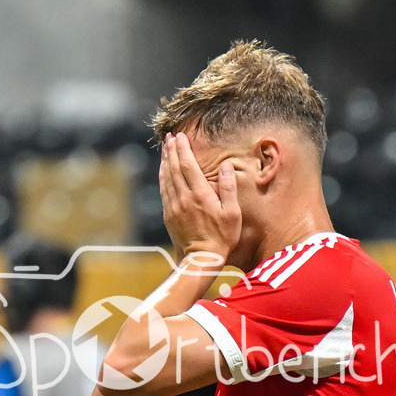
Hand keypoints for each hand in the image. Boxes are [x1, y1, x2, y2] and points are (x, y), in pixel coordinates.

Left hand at [160, 133, 241, 264]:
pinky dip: (163, 177)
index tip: (181, 136)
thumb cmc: (222, 237)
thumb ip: (229, 188)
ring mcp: (174, 206)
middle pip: (175, 168)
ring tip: (166, 148)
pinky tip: (164, 170)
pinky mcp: (169, 214)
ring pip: (167, 178)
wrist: (201, 259)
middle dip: (173, 150)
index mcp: (201, 195)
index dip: (184, 149)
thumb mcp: (232, 213)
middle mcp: (184, 198)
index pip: (189, 166)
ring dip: (166, 161)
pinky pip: (164, 190)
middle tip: (170, 137)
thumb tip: (227, 167)